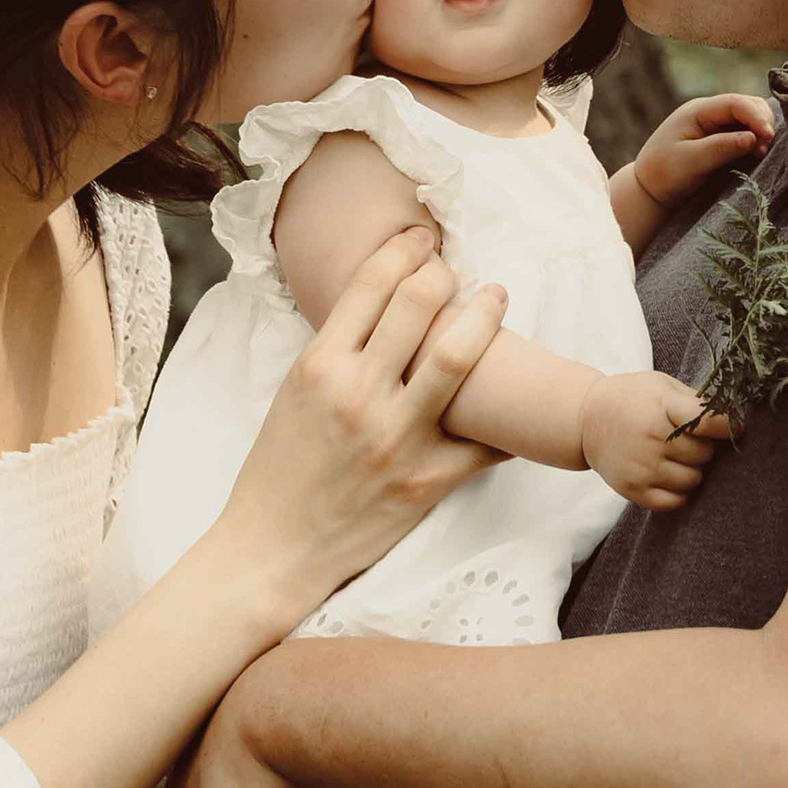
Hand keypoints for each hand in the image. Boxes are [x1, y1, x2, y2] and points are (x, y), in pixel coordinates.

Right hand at [210, 223, 508, 616]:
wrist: (275, 551)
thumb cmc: (278, 471)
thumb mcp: (292, 393)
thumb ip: (336, 350)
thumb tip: (380, 305)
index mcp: (319, 366)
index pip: (372, 281)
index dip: (405, 247)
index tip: (422, 236)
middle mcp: (359, 394)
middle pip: (420, 301)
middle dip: (446, 271)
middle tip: (457, 267)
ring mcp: (397, 437)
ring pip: (459, 355)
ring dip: (486, 314)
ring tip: (496, 297)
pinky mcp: (428, 480)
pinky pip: (483, 437)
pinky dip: (502, 413)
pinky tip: (513, 394)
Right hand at [580, 367, 733, 508]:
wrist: (585, 419)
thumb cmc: (632, 399)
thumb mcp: (661, 386)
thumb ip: (694, 402)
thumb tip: (733, 421)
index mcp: (661, 406)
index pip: (708, 422)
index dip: (727, 425)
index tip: (733, 426)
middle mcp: (651, 438)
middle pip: (704, 454)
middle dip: (702, 447)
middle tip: (687, 439)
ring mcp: (641, 467)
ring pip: (693, 480)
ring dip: (691, 470)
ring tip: (675, 456)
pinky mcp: (633, 490)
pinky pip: (675, 502)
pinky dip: (679, 492)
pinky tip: (669, 475)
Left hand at [628, 94, 777, 210]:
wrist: (650, 190)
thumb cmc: (665, 174)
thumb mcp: (690, 161)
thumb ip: (721, 148)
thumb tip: (753, 138)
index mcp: (698, 110)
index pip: (735, 103)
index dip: (756, 116)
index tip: (769, 137)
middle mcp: (711, 113)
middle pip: (748, 105)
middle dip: (762, 123)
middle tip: (764, 150)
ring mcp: (718, 125)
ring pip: (751, 119)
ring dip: (761, 133)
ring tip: (761, 155)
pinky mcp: (724, 140)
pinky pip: (748, 134)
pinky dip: (757, 142)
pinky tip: (758, 156)